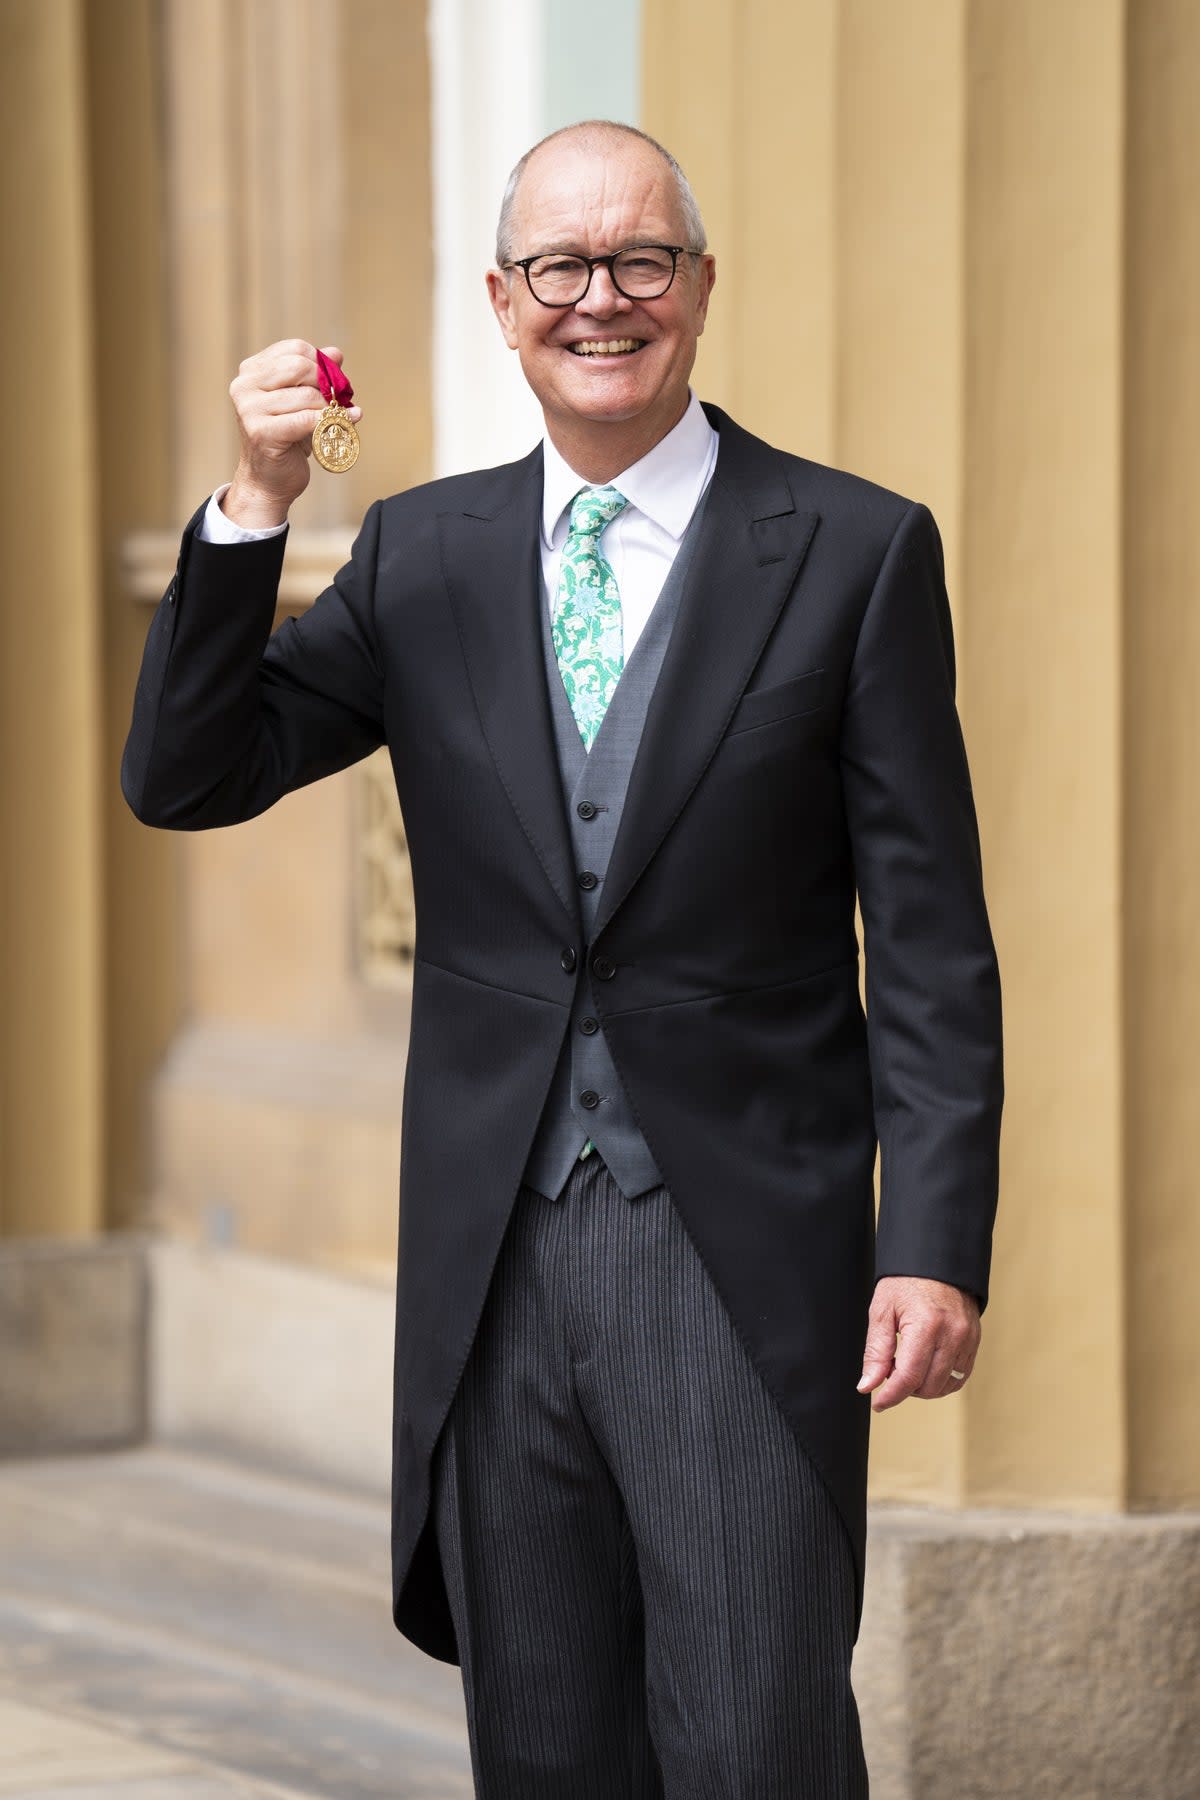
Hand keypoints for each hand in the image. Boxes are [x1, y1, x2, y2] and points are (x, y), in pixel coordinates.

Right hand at [222, 339, 363, 527]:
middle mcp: (244, 386)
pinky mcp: (261, 432)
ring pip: (306, 395)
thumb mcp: (301, 402)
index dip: (320, 362)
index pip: (294, 349)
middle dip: (326, 382)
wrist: (268, 481)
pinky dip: (332, 421)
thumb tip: (336, 353)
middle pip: (298, 367)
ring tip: (340, 415)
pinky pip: (306, 420)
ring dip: (330, 406)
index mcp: (251, 372)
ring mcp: (249, 409)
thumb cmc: (286, 440)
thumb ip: (316, 376)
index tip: (333, 380)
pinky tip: (351, 420)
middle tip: (339, 398)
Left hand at [857, 1275, 979, 1410]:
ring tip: (908, 1365)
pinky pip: (960, 1376)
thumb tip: (868, 1385)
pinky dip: (942, 1380)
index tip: (877, 1402)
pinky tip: (926, 1367)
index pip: (909, 1377)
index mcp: (926, 1325)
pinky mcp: (975, 1341)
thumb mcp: (882, 1311)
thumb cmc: (906, 1282)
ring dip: (923, 1387)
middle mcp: (952, 1335)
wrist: (937, 1261)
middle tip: (891, 1369)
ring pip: (945, 1386)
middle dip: (905, 1388)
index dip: (891, 1395)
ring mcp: (967, 1339)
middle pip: (928, 1386)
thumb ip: (876, 1352)